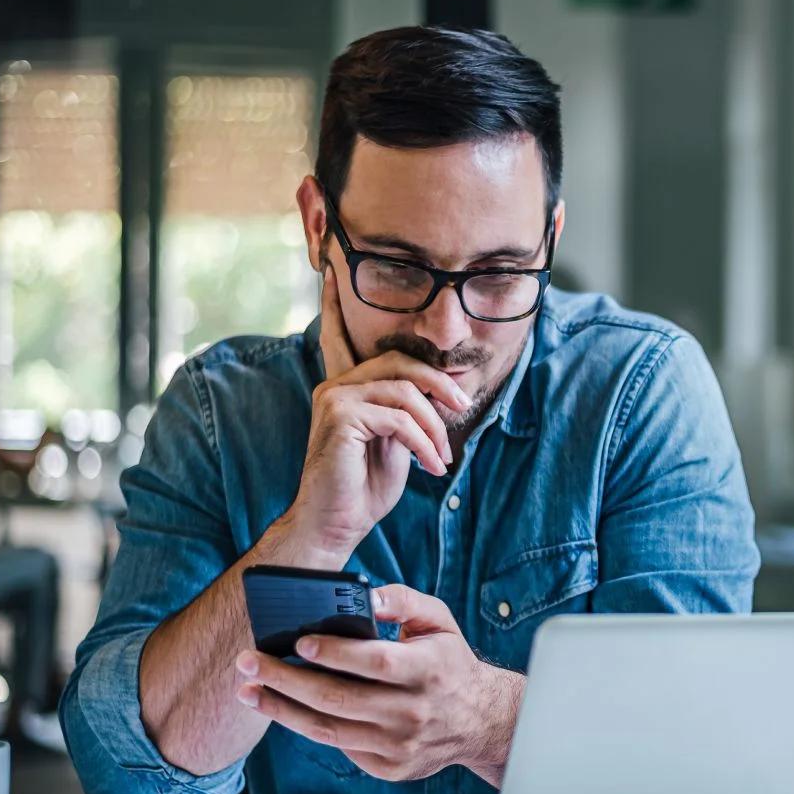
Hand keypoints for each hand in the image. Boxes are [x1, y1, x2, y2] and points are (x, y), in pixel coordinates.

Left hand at [234, 584, 524, 783]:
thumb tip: (367, 597)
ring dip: (282, 709)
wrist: (479, 720)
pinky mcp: (389, 767)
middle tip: (250, 662)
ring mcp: (400, 745)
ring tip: (250, 690)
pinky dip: (308, 727)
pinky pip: (340, 746)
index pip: (376, 662)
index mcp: (429, 671)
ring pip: (329, 729)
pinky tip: (286, 709)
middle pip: (339, 698)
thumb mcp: (439, 621)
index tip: (299, 642)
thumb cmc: (449, 664)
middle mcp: (414, 712)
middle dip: (286, 679)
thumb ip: (404, 601)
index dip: (335, 653)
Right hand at [287, 264, 472, 559]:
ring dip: (434, 426)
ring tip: (441, 456)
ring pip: (405, 390)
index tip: (332, 269)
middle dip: (439, 382)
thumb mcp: (397, 441)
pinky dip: (423, 442)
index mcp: (346, 387)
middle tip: (461, 407)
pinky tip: (430, 466)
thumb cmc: (366, 486)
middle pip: (400, 361)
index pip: (341, 337)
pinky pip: (398, 418)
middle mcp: (336, 385)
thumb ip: (409, 410)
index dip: (335, 304)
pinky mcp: (340, 417)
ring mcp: (334, 398)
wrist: (337, 523)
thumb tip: (446, 386)